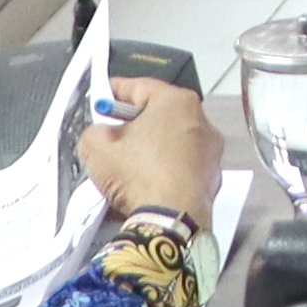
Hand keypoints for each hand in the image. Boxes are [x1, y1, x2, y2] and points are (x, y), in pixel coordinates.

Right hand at [80, 78, 224, 227]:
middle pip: (159, 114)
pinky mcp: (211, 179)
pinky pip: (179, 167)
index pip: (141, 86)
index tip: (101, 96)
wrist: (171, 219)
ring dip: (148, 149)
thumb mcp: (97, 147)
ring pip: (170, 142)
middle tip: (109, 132)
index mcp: (178, 102)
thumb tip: (101, 134)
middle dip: (132, 122)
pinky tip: (142, 184)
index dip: (115, 90)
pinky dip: (162, 171)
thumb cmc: (138, 173)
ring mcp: (210, 152)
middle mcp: (202, 121)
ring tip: (123, 164)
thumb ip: (95, 131)